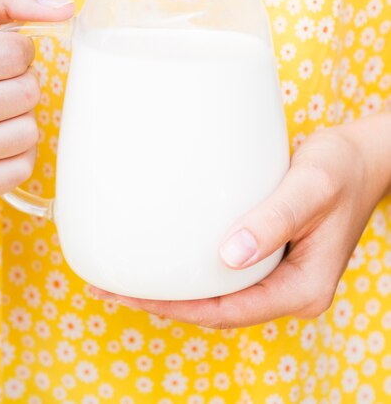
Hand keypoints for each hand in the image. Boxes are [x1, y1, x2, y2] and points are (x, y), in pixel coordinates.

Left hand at [90, 115, 390, 327]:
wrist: (360, 159)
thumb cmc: (341, 168)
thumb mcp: (311, 187)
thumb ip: (274, 219)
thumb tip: (229, 256)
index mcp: (304, 288)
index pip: (228, 311)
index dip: (177, 308)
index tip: (131, 294)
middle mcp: (289, 290)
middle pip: (217, 310)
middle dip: (165, 303)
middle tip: (111, 286)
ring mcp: (279, 275)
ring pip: (218, 295)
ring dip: (174, 289)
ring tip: (127, 277)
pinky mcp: (270, 256)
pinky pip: (225, 274)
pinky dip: (192, 270)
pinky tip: (166, 255)